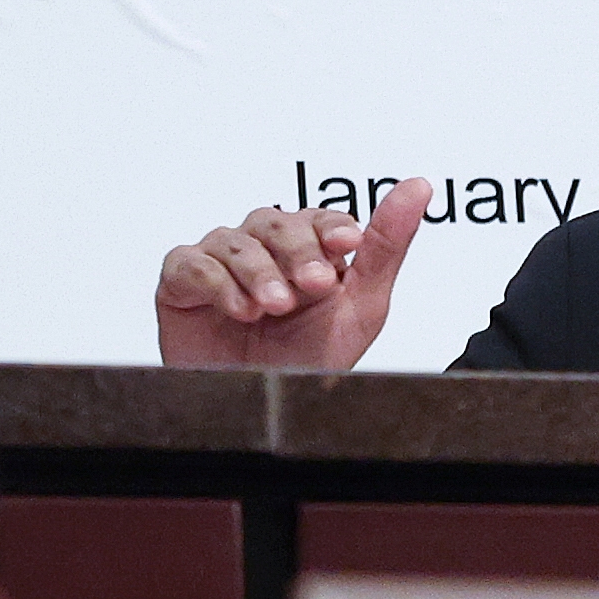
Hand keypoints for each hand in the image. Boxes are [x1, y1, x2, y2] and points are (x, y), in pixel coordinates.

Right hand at [153, 180, 430, 369]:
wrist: (263, 411)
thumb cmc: (308, 362)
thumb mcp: (361, 307)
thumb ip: (387, 246)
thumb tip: (418, 187)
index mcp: (306, 250)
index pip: (318, 219)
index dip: (331, 228)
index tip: (347, 244)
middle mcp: (262, 248)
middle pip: (275, 222)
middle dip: (297, 252)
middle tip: (311, 285)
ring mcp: (220, 262)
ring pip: (235, 241)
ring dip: (259, 272)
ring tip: (273, 306)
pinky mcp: (180, 281)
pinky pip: (190, 263)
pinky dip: (216, 283)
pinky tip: (239, 310)